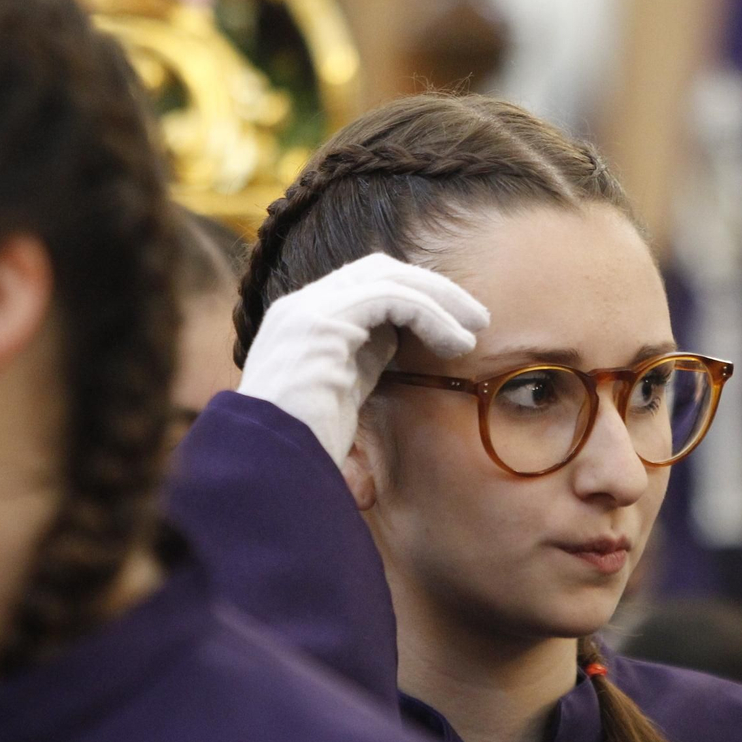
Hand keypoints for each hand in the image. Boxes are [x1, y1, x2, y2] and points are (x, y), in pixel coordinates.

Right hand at [237, 254, 489, 463]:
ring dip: (440, 299)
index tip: (453, 326)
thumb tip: (398, 339)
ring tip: (473, 332)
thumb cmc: (304, 448)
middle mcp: (300, 307)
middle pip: (378, 269)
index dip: (414, 295)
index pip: (364, 284)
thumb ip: (362, 360)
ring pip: (388, 277)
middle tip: (476, 319)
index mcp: (301, 321)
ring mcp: (306, 310)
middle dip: (433, 288)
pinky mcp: (320, 323)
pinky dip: (430, 314)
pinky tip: (453, 342)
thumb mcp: (340, 393)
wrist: (266, 472)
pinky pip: (390, 298)